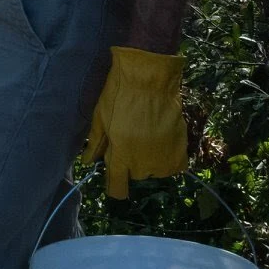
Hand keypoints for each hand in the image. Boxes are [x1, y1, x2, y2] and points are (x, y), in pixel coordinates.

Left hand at [84, 47, 188, 197]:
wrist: (150, 80)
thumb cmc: (119, 96)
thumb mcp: (100, 117)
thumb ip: (96, 144)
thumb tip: (87, 162)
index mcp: (121, 155)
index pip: (117, 187)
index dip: (115, 186)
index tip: (114, 180)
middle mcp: (143, 163)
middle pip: (134, 175)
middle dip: (130, 162)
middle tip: (129, 139)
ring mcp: (163, 158)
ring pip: (153, 171)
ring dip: (149, 160)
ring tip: (146, 137)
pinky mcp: (180, 151)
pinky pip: (173, 167)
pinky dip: (167, 159)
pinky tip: (161, 143)